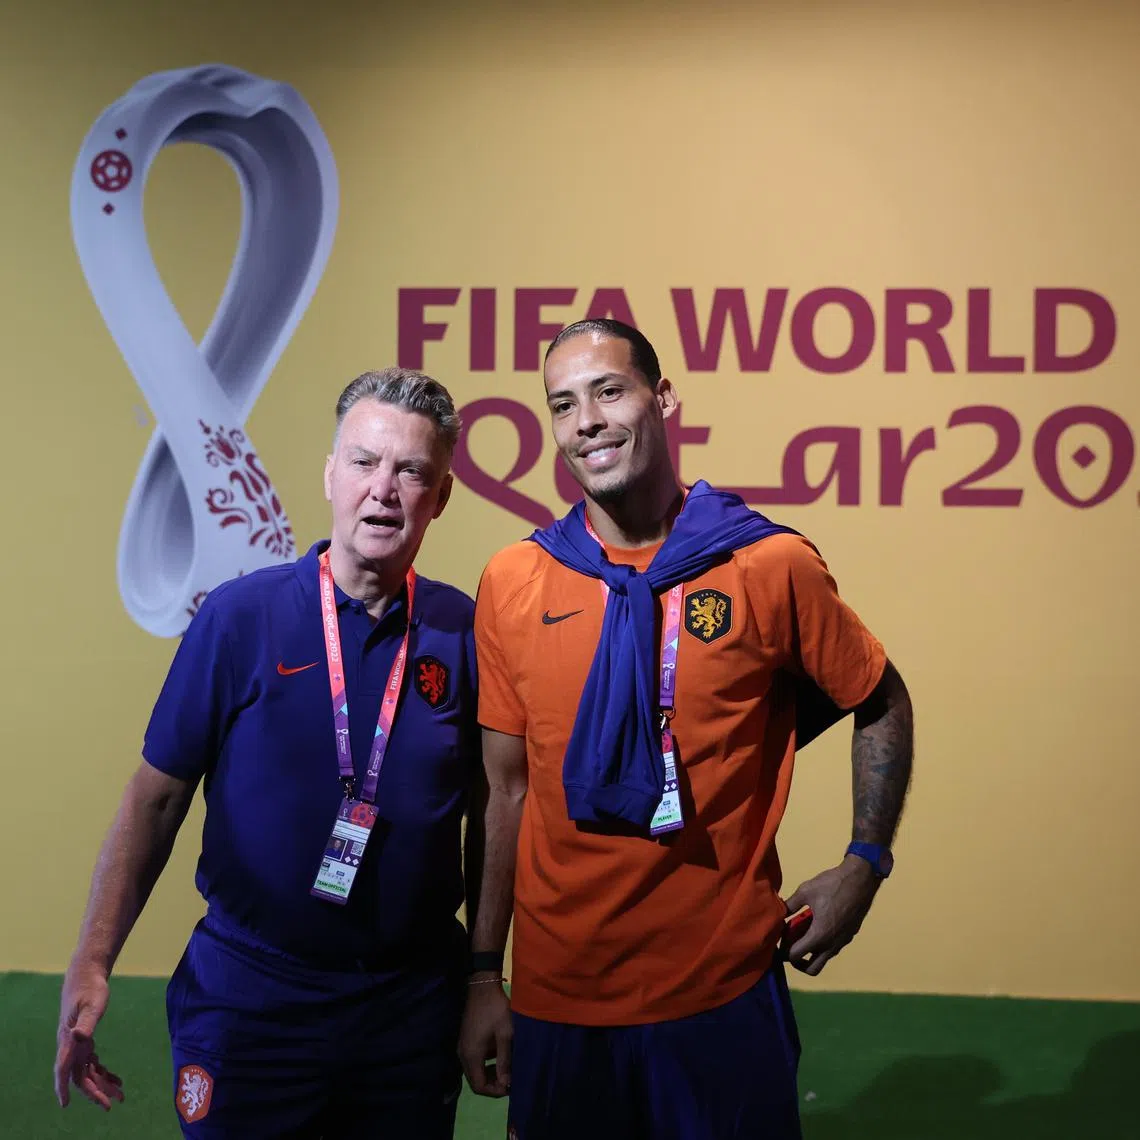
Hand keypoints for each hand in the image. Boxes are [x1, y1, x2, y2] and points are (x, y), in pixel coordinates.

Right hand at [54, 963, 123, 1110]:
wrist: (87, 975)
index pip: (63, 1069)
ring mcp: (77, 1045)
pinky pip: (92, 1063)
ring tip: (121, 1095)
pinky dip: (103, 1072)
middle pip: (79, 1076)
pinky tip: (117, 1079)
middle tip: (112, 1104)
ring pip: (87, 1073)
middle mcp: (70, 1046)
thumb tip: (79, 1037)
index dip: (62, 1087)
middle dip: (94, 1092)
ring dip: (102, 1085)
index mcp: (68, 1040)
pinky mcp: (85, 1041)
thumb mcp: (92, 1004)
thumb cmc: (90, 988)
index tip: (65, 1104)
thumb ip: (87, 1022)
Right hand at [458, 978, 511, 1096]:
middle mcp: (463, 1054)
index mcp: (472, 1055)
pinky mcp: (466, 1039)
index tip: (510, 1087)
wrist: (483, 986)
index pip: (479, 1086)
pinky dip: (485, 1064)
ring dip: (489, 1074)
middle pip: (475, 1081)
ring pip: (474, 1071)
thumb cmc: (496, 1010)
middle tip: (510, 1080)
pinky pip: (474, 1060)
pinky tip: (499, 1057)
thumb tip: (506, 1084)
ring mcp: (463, 1046)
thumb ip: (505, 1060)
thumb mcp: (505, 1035)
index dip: (495, 1091)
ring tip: (507, 1070)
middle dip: (493, 1085)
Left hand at [782, 855, 880, 976]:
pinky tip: (817, 924)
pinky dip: (822, 944)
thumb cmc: (831, 885)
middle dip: (798, 962)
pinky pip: (833, 948)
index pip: (795, 956)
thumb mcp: (805, 891)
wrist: (860, 880)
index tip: (780, 939)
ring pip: (824, 958)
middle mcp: (831, 945)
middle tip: (790, 947)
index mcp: (818, 936)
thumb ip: (790, 905)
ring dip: (811, 953)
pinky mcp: (849, 935)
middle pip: (812, 969)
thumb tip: (779, 912)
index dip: (783, 950)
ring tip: (802, 933)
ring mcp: (842, 942)